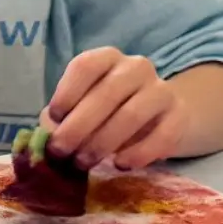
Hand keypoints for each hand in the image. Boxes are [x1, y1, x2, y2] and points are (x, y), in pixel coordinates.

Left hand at [42, 48, 185, 171]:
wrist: (160, 115)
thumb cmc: (107, 109)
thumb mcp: (82, 106)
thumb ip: (62, 117)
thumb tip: (43, 138)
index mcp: (107, 58)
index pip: (86, 66)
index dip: (66, 92)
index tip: (52, 118)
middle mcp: (136, 67)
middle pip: (106, 94)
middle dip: (78, 127)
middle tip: (60, 151)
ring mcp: (161, 90)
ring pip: (131, 115)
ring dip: (102, 143)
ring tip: (84, 162)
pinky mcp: (180, 116)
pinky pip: (162, 135)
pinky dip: (139, 153)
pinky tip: (120, 165)